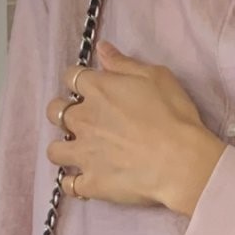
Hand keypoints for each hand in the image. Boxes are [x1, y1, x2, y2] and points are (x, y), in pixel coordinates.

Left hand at [45, 42, 226, 215]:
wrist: (181, 161)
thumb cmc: (174, 116)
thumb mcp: (155, 77)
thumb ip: (124, 63)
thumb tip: (102, 49)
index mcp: (98, 90)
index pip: (70, 77)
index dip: (77, 81)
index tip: (87, 88)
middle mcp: (84, 120)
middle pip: (54, 112)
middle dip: (62, 112)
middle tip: (82, 120)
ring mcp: (84, 153)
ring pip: (54, 150)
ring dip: (62, 149)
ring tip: (77, 152)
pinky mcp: (92, 182)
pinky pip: (68, 186)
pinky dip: (72, 183)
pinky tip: (82, 181)